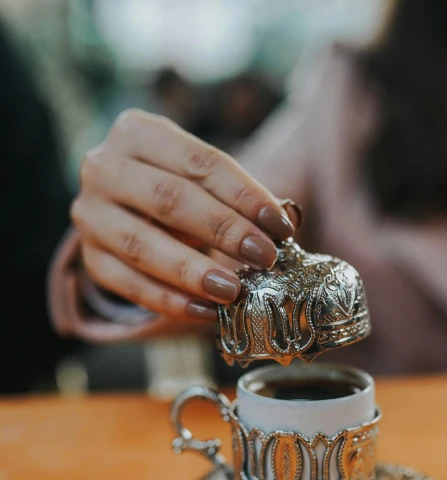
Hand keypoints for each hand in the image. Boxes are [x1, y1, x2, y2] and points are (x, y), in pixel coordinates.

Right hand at [71, 109, 294, 322]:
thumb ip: (238, 197)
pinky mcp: (90, 259)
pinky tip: (205, 311)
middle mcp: (103, 167)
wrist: (123, 210)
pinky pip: (129, 285)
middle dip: (222, 230)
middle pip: (168, 199)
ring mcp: (90, 215)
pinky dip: (169, 302)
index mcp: (136, 132)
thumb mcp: (202, 180)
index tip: (280, 226)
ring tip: (233, 290)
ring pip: (142, 245)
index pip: (198, 162)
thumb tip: (287, 220)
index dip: (244, 195)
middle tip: (264, 257)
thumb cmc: (176, 190)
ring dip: (193, 272)